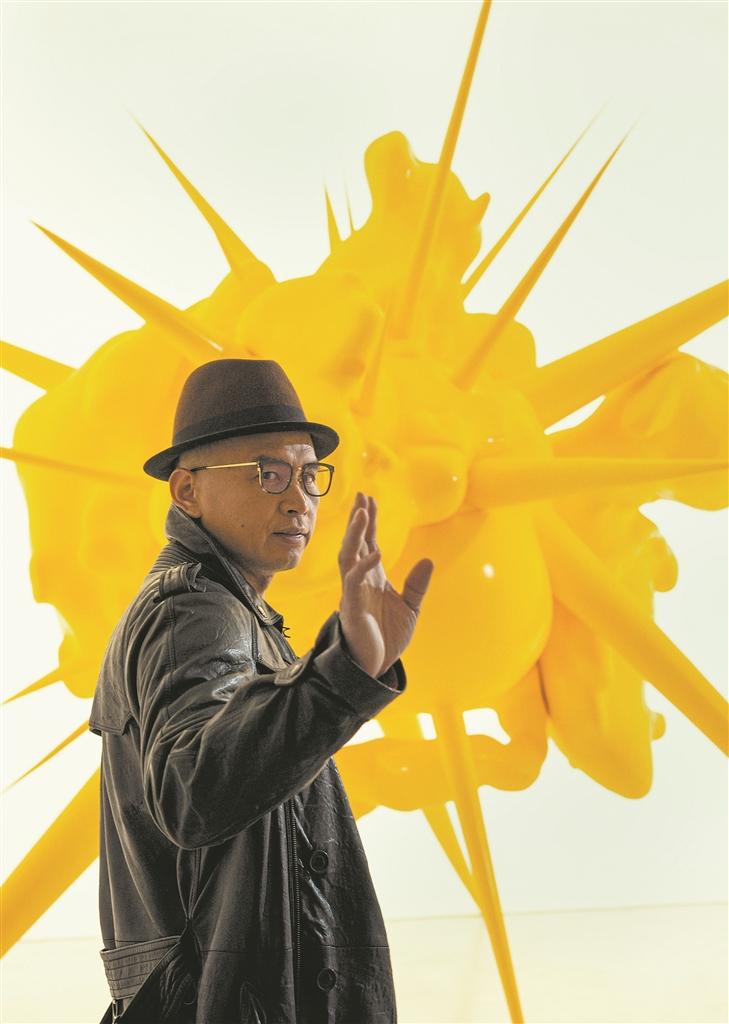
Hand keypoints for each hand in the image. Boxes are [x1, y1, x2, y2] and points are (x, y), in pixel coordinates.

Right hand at [338, 491, 433, 676]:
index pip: (369, 542)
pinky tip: (376, 551)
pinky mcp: (351, 606)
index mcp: (373, 577)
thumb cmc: (387, 638)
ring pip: (349, 555)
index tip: (370, 499)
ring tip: (362, 513)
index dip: (370, 521)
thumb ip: (417, 584)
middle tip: (361, 496)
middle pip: (355, 542)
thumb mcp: (410, 608)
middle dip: (358, 519)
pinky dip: (365, 564)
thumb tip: (428, 559)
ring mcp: (353, 591)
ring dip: (354, 534)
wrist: (375, 666)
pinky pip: (354, 580)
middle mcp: (360, 580)